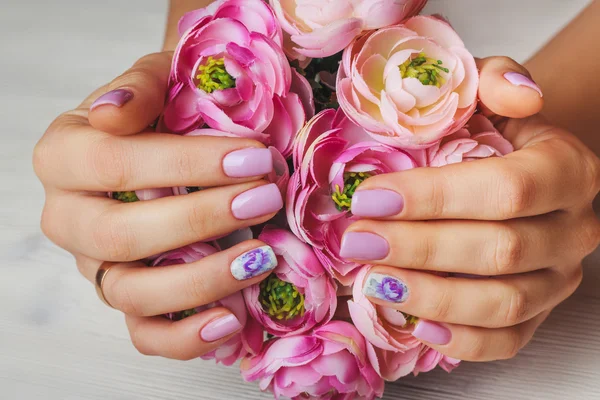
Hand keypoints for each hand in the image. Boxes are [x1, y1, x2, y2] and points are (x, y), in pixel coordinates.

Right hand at [33, 52, 281, 359]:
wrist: (169, 138)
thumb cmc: (166, 109)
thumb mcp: (157, 80)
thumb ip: (139, 88)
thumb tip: (114, 112)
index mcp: (66, 156)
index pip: (113, 164)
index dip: (184, 165)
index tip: (253, 157)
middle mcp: (71, 218)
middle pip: (120, 235)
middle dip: (200, 219)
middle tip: (265, 199)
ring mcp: (96, 266)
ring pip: (131, 293)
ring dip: (201, 280)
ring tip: (260, 258)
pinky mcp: (128, 301)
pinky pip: (145, 334)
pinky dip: (186, 337)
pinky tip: (232, 319)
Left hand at [340, 56, 599, 361]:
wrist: (513, 169)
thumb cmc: (491, 133)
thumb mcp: (487, 95)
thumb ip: (495, 81)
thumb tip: (516, 95)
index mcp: (566, 168)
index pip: (505, 189)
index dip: (434, 197)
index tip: (369, 197)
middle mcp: (573, 228)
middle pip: (499, 250)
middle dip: (418, 248)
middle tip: (357, 241)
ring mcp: (559, 277)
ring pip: (502, 302)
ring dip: (431, 295)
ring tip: (373, 281)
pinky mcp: (539, 312)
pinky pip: (506, 340)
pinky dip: (459, 340)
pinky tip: (414, 321)